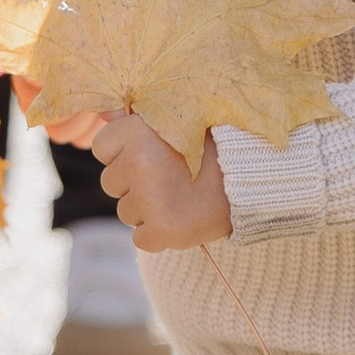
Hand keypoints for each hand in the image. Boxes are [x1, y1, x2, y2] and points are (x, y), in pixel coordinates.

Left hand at [87, 108, 233, 249]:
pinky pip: (142, 239)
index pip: (102, 149)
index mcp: (136, 132)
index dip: (125, 152)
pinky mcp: (163, 230)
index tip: (153, 152)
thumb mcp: (173, 119)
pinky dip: (159, 234)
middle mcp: (138, 164)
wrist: (253, 173)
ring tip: (181, 194)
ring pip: (126, 211)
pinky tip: (182, 216)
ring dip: (147, 208)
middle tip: (171, 175)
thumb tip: (102, 114)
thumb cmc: (211, 142)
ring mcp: (149, 200)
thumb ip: (133, 120)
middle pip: (111, 182)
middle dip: (134, 182)